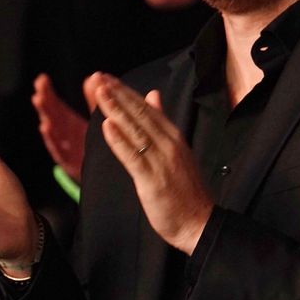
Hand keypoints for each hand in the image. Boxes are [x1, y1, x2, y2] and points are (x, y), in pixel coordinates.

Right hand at [32, 73, 89, 182]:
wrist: (101, 174)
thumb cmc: (93, 144)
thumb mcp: (94, 119)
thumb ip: (93, 99)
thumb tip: (93, 75)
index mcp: (69, 124)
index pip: (56, 106)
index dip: (49, 93)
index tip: (42, 79)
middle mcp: (64, 135)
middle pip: (52, 117)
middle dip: (45, 103)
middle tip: (39, 89)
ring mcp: (65, 149)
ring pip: (53, 132)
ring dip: (46, 116)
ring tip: (40, 103)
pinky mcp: (70, 162)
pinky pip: (59, 150)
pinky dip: (52, 139)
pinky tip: (46, 128)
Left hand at [94, 73, 212, 254]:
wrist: (199, 221)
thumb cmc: (186, 190)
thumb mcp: (176, 150)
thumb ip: (162, 123)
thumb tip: (152, 95)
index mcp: (173, 137)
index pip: (147, 108)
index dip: (126, 92)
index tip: (108, 78)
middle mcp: (169, 145)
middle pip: (140, 114)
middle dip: (118, 95)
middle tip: (99, 77)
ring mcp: (162, 161)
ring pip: (136, 131)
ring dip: (117, 110)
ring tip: (100, 93)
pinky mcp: (153, 180)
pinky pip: (134, 157)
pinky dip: (120, 141)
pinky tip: (108, 126)